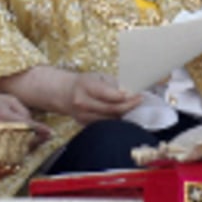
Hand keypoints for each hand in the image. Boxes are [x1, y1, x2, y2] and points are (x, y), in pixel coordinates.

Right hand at [0, 66, 143, 122]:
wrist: (62, 93)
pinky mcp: (83, 124)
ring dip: (123, 115)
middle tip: (139, 102)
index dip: (126, 97)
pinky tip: (123, 116)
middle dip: (128, 107)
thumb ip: (111, 84)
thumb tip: (127, 93)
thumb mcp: (97, 76)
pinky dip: (114, 121)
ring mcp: (82, 116)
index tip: (138, 95)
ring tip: (134, 109)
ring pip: (109, 120)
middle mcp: (83, 103)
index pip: (110, 95)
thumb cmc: (84, 82)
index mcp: (86, 86)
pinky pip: (103, 124)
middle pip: (111, 109)